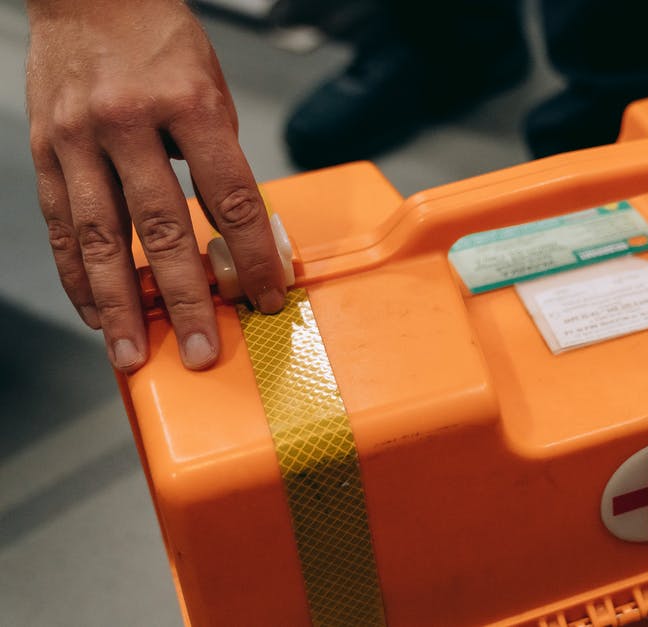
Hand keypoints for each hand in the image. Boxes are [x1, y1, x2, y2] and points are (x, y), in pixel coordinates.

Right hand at [26, 0, 285, 372]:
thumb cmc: (160, 40)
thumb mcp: (212, 89)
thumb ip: (221, 159)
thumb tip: (238, 234)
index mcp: (189, 104)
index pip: (230, 197)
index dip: (250, 256)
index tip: (266, 296)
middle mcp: (129, 122)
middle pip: (164, 228)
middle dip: (185, 299)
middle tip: (202, 351)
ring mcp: (79, 137)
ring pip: (102, 237)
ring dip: (120, 305)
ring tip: (133, 353)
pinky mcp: (45, 149)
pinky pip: (60, 225)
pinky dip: (77, 274)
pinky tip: (94, 310)